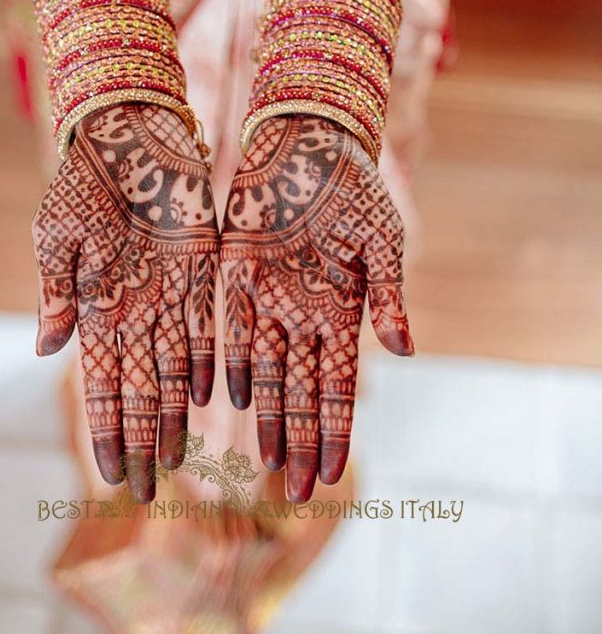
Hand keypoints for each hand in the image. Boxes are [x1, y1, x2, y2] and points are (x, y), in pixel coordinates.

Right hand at [32, 103, 217, 502]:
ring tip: (183, 458)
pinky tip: (215, 396)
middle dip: (145, 440)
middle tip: (153, 492)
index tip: (114, 476)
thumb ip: (56, 291)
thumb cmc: (85, 182)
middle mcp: (135, 310)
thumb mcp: (57, 234)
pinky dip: (210, 360)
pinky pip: (208, 325)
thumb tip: (48, 348)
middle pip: (142, 389)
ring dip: (177, 414)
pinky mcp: (201, 272)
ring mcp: (169, 294)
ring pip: (176, 368)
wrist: (130, 135)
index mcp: (96, 307)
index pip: (103, 385)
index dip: (109, 431)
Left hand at [221, 115, 412, 501]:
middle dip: (297, 443)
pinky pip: (230, 326)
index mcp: (343, 309)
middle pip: (299, 392)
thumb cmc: (354, 186)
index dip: (333, 433)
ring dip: (265, 417)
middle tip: (291, 494)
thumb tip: (407, 351)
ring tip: (261, 463)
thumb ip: (390, 295)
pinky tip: (226, 399)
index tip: (330, 477)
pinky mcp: (237, 273)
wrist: (309, 139)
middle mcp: (304, 312)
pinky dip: (228, 361)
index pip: (337, 387)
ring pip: (264, 371)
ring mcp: (269, 296)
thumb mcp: (383, 239)